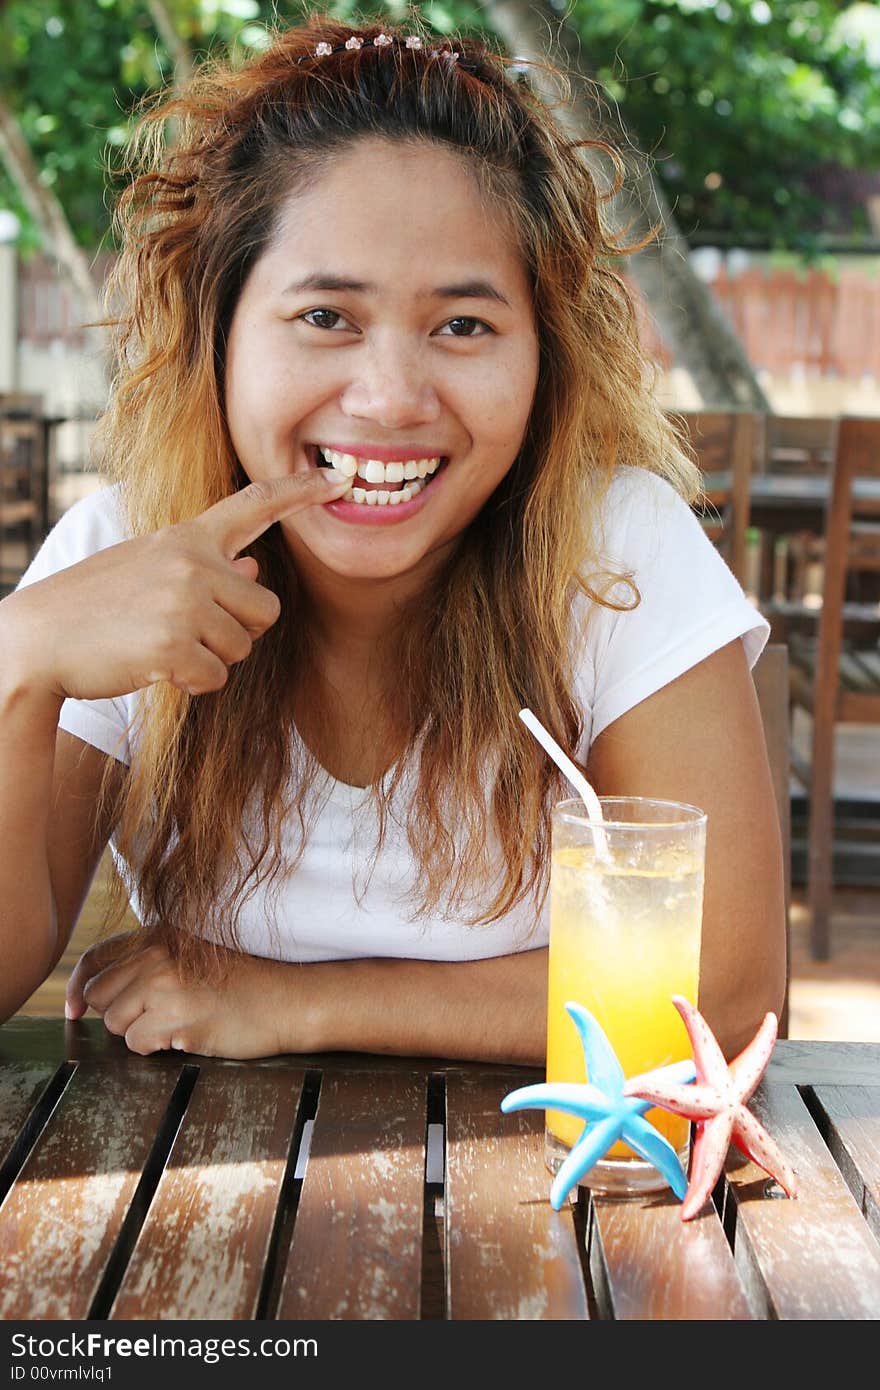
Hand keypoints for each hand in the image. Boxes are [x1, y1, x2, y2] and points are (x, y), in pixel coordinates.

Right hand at [0, 469, 348, 701]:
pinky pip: (216, 678)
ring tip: (161, 646)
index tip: (340, 479)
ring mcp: (184, 601)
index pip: (254, 504)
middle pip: (266, 610)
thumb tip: (255, 567)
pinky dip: (191, 684)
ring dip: (210, 660)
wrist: (38, 639)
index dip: (300, 491)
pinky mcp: (174, 643)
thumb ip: (205, 567)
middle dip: (238, 632)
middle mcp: (192, 561)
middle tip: (187, 632)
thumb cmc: (97, 606)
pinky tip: (154, 667)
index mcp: (187, 537)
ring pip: (242, 648)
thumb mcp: (150, 570)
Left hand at [64, 933, 291, 1058]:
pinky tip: (185, 1036)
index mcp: (158, 935)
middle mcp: (157, 955)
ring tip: (176, 1024)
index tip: (73, 1011)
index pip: (94, 959)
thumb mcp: (190, 956)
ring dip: (139, 1032)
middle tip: (156, 1017)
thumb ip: (147, 963)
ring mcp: (166, 985)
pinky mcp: (177, 1017)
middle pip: (98, 996)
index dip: (76, 988)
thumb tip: (90, 994)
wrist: (288, 999)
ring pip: (114, 1023)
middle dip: (119, 1014)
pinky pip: (136, 1044)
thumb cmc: (242, 983)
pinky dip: (155, 1049)